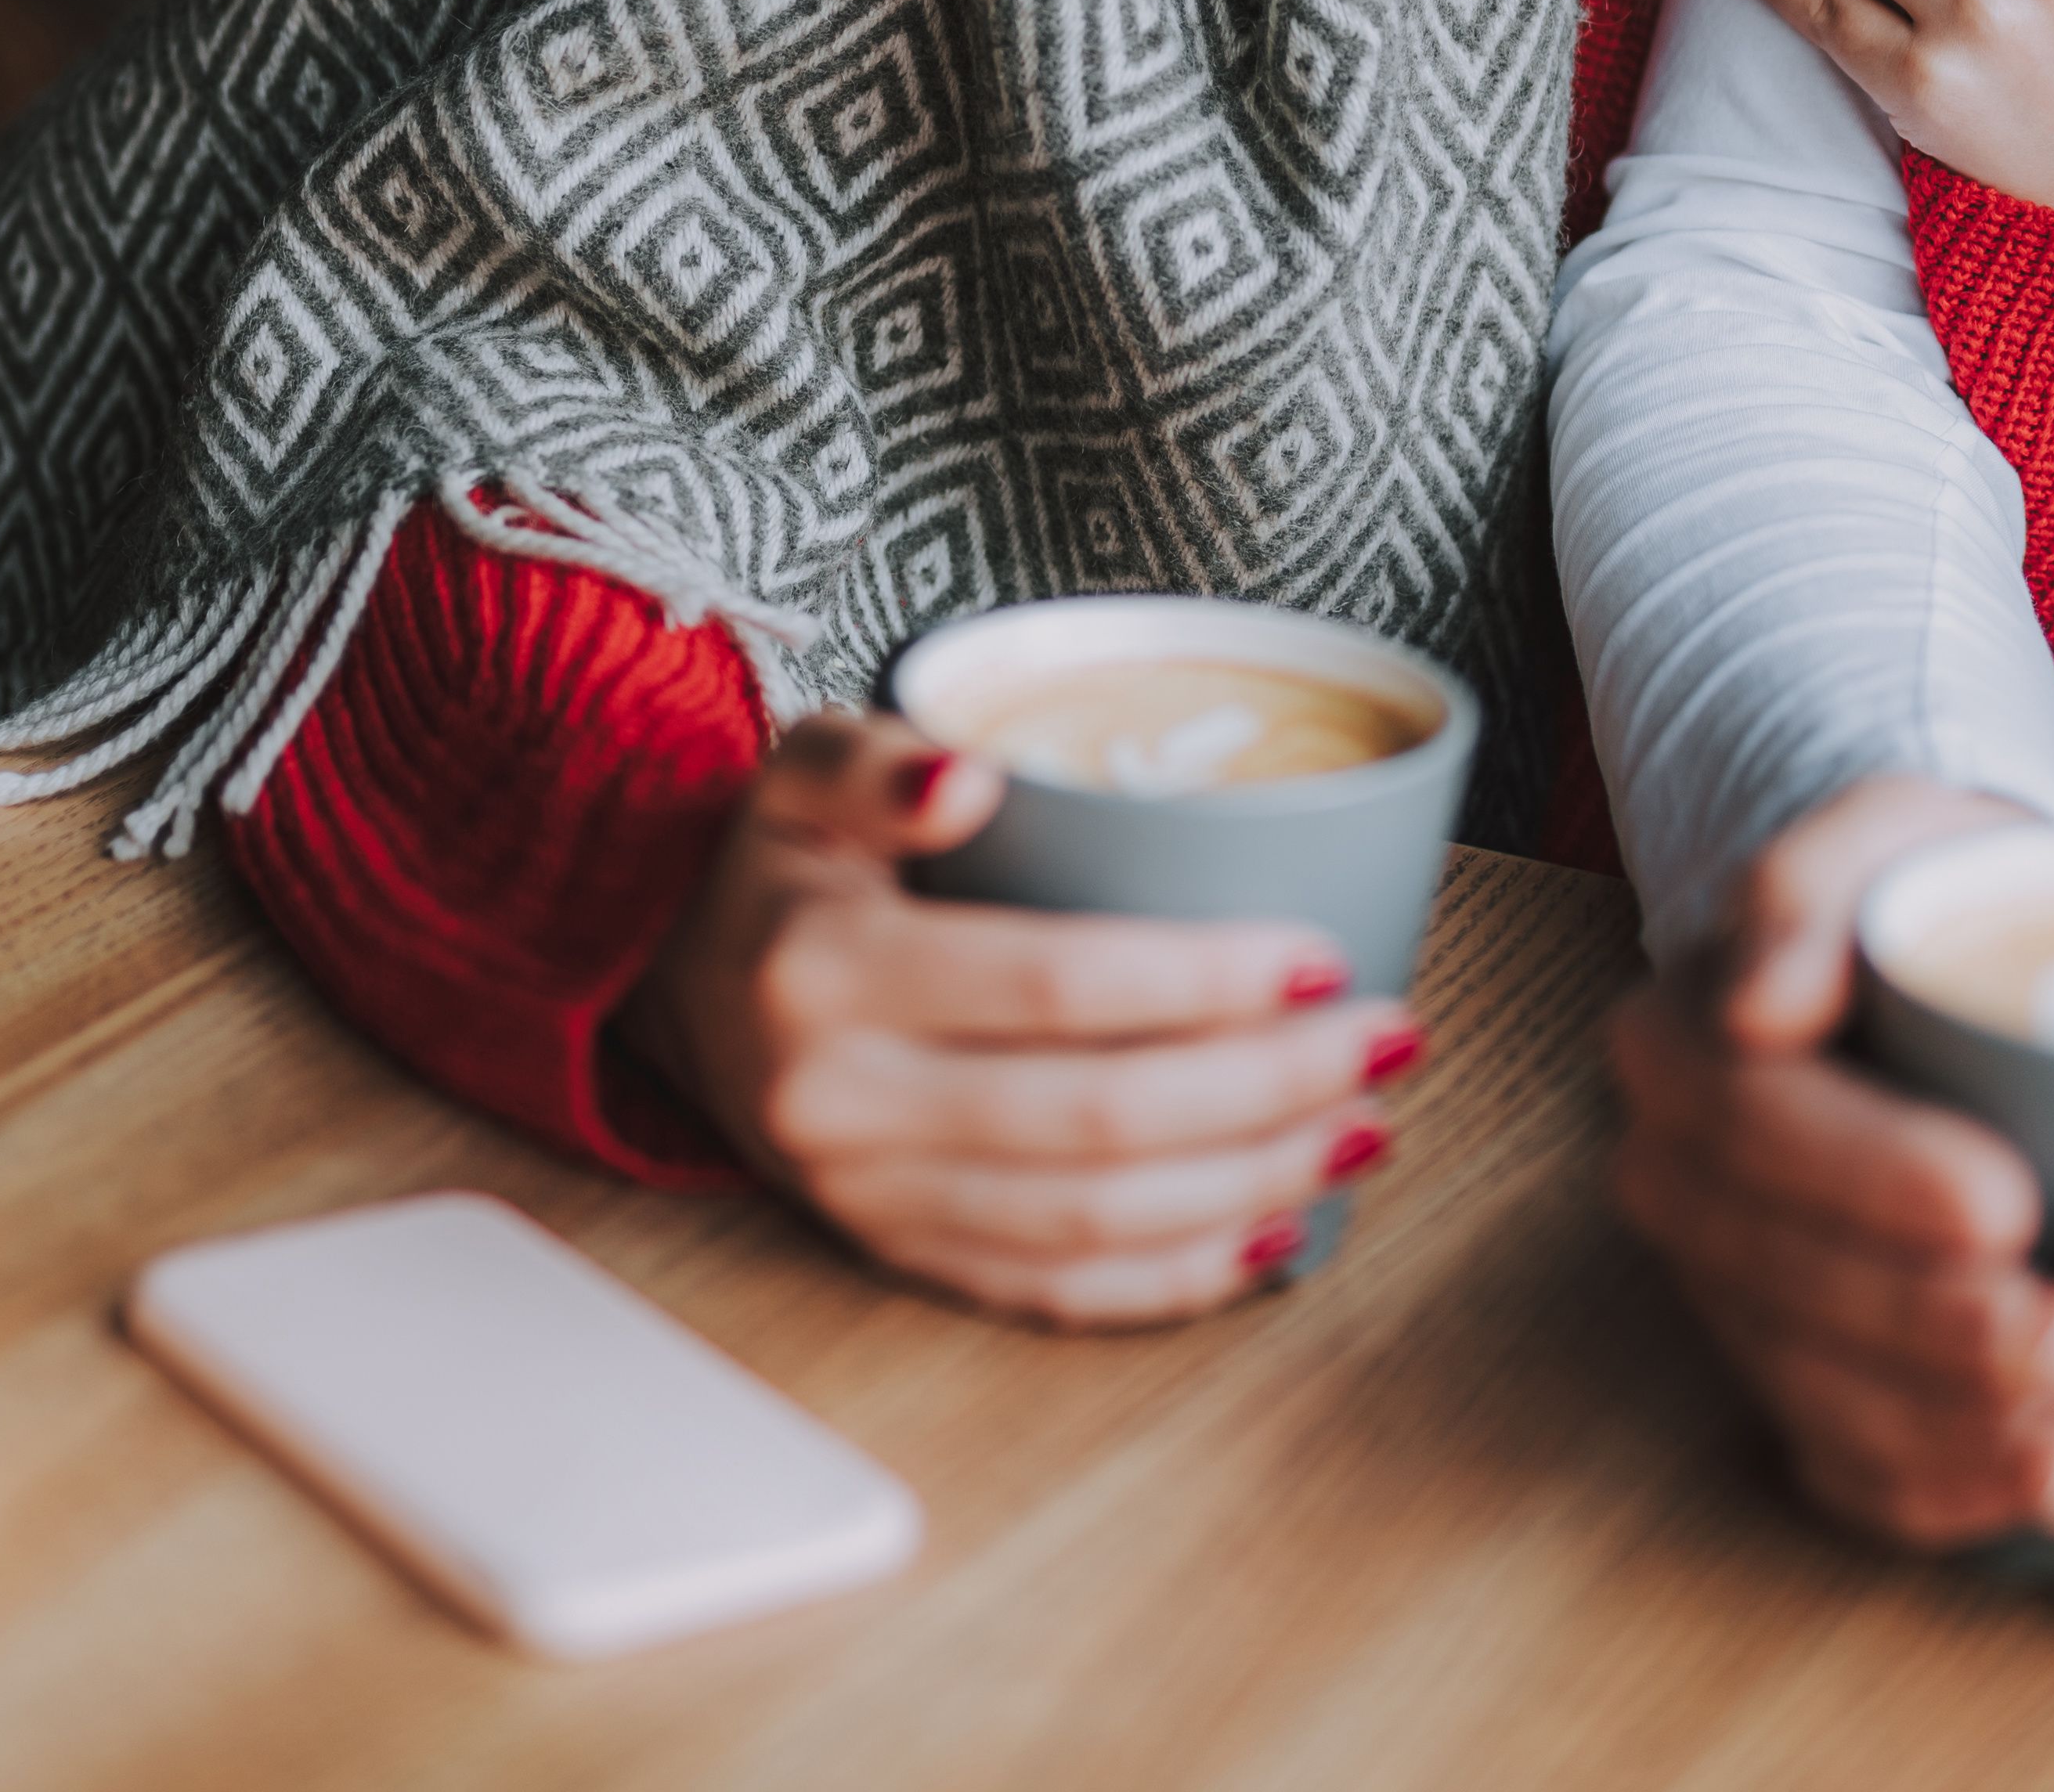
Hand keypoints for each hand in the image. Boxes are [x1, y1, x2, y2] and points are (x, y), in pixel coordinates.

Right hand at [630, 710, 1418, 1328]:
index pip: (1053, 985)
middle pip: (1098, 1119)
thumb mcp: (801, 769)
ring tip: (1363, 1129)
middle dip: (1267, 1088)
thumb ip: (879, 761)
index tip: (1321, 955)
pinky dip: (1174, 1276)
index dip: (1202, 980)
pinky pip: (1051, 1292)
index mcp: (823, 973)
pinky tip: (1274, 1234)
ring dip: (1250, 1184)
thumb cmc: (778, 863)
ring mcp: (867, 1198)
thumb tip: (974, 779)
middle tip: (1386, 1040)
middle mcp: (840, 1105)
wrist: (667, 983)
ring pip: (1091, 1221)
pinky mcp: (893, 1253)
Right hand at [1607, 773, 2053, 1548]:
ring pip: (1800, 1378)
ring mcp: (1722, 1283)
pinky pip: (1830, 1455)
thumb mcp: (1885, 832)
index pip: (1755, 1120)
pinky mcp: (1783, 1367)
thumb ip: (1806, 883)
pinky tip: (2023, 1483)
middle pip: (1776, 1267)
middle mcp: (1672, 1172)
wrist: (1947, 967)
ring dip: (1932, 1416)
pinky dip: (1925, 1487)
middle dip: (1918, 1315)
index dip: (1873, 1174)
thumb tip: (1756, 1003)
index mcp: (1674, 1041)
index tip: (2009, 1196)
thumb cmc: (1928, 894)